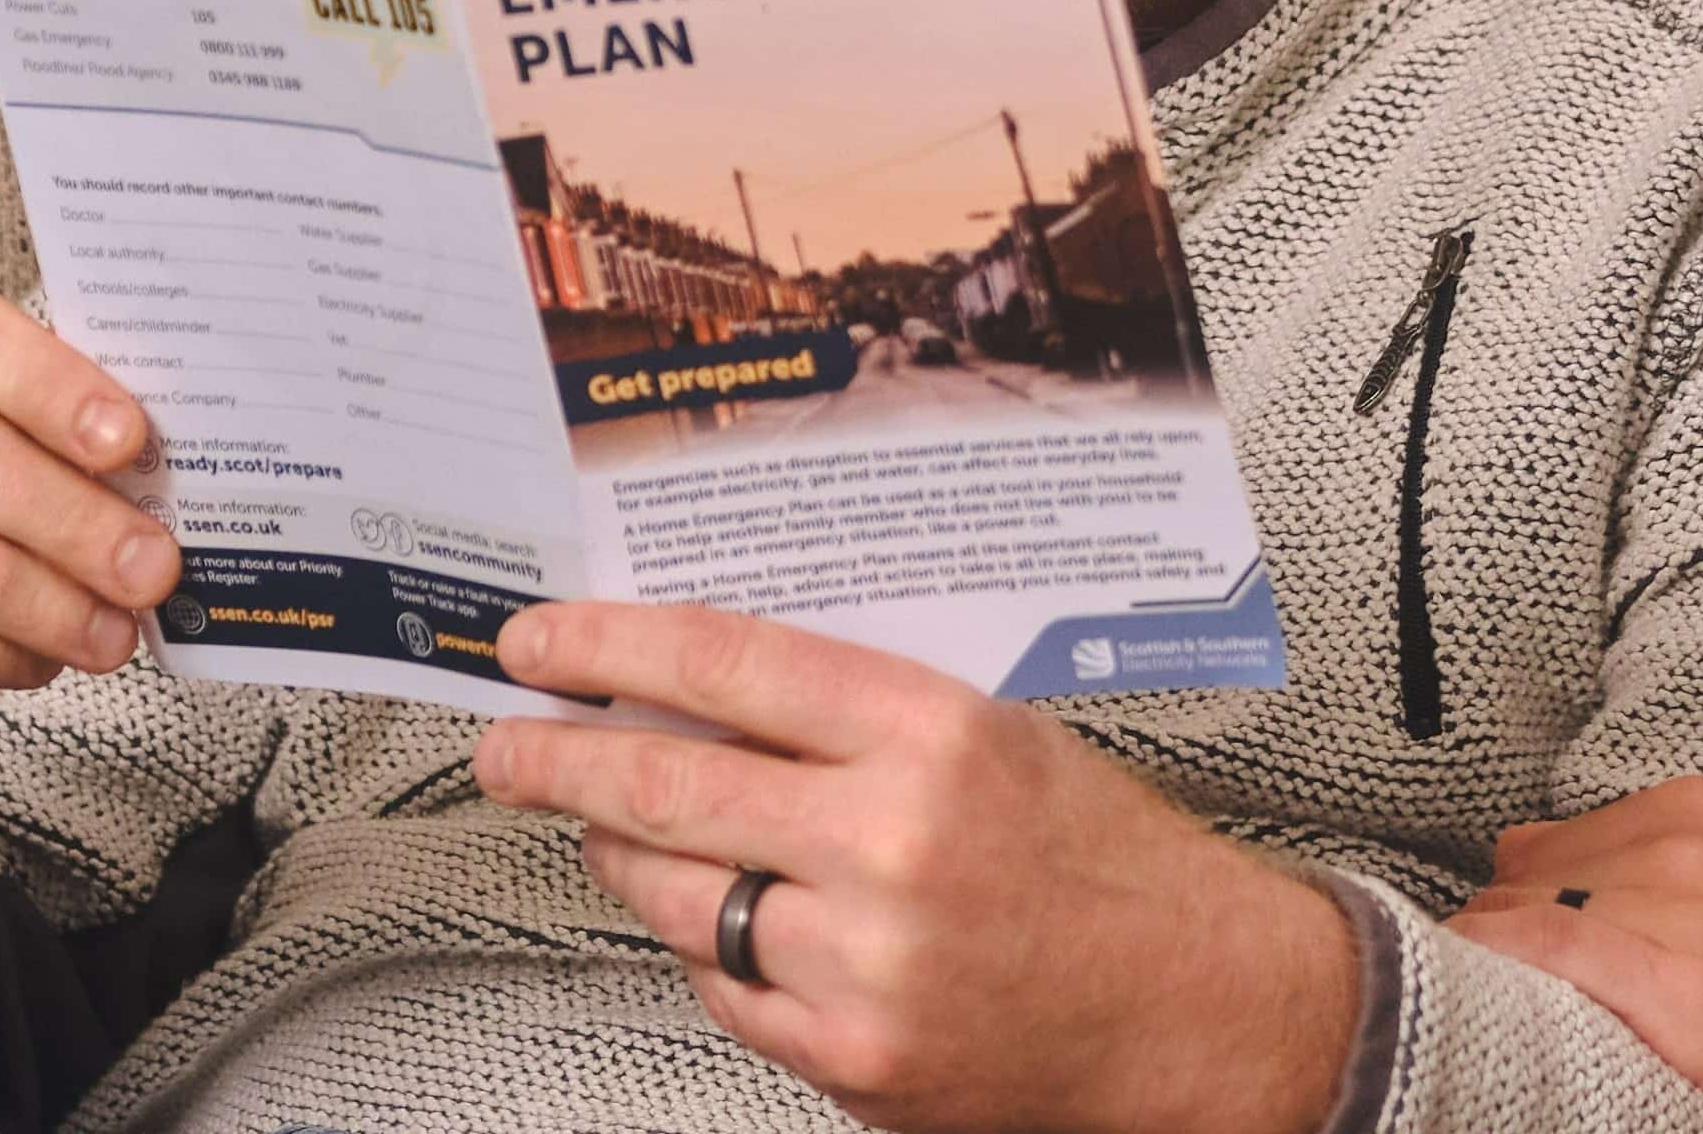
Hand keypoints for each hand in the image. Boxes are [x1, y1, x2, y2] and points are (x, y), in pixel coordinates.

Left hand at [470, 603, 1356, 1133]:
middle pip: (665, 787)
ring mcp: (867, 964)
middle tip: (505, 744)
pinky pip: (729, 988)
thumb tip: (690, 692)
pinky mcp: (855, 1058)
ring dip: (624, 858)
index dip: (607, 649)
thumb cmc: (1102, 863)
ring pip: (679, 897)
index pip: (724, 666)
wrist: (1197, 1008)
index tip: (536, 643)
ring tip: (610, 830)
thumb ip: (851, 717)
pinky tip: (728, 919)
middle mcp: (893, 845)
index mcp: (933, 736)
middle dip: (557, 760)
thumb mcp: (994, 738)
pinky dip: (713, 948)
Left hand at [1441, 778, 1702, 1133]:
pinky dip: (1487, 961)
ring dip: (1493, 962)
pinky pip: (1531, 946)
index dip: (1523, 904)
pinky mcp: (1660, 975)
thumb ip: (1659, 867)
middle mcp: (1671, 839)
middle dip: (1505, 934)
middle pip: (1524, 878)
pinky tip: (1474, 988)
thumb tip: (1544, 874)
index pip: (1549, 843)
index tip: (1514, 948)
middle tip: (1510, 991)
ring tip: (1497, 1007)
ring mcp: (1664, 902)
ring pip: (1516, 914)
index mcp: (1694, 808)